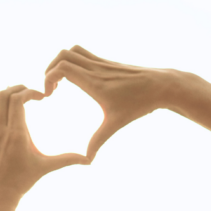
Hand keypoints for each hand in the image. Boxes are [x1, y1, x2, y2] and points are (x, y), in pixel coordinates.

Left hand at [0, 86, 88, 210]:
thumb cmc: (21, 183)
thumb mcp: (45, 168)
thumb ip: (66, 160)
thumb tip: (88, 160)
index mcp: (15, 134)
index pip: (17, 99)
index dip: (30, 91)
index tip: (41, 97)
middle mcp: (0, 131)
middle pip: (2, 95)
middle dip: (17, 88)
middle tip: (30, 92)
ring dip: (3, 95)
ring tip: (18, 98)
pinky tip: (10, 114)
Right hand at [44, 46, 173, 160]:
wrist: (162, 86)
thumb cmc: (140, 104)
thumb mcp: (116, 124)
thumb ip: (98, 140)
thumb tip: (87, 160)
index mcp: (94, 82)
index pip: (63, 68)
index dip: (48, 78)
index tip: (48, 95)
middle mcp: (96, 69)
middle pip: (64, 54)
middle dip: (50, 69)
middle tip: (51, 88)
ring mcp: (102, 63)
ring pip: (73, 50)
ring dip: (61, 62)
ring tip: (60, 82)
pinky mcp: (108, 63)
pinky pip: (84, 54)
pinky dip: (73, 62)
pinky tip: (76, 80)